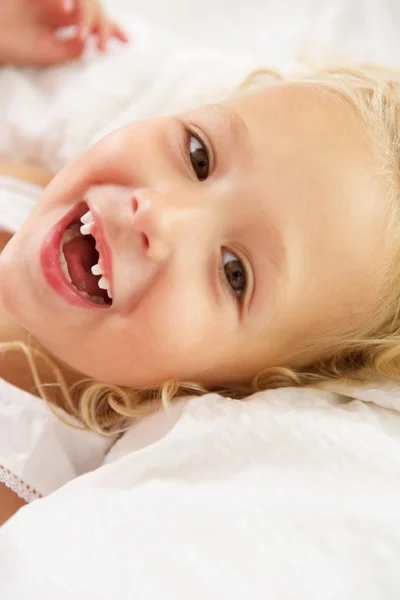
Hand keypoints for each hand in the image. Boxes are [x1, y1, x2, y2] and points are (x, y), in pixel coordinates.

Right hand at [0, 0, 127, 66]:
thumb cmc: (19, 48)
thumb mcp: (53, 52)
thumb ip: (74, 46)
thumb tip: (93, 38)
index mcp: (65, 20)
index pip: (95, 21)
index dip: (112, 29)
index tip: (127, 42)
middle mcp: (61, 5)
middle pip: (94, 7)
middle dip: (104, 24)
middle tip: (102, 43)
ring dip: (86, 14)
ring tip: (83, 34)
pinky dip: (69, 0)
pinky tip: (66, 11)